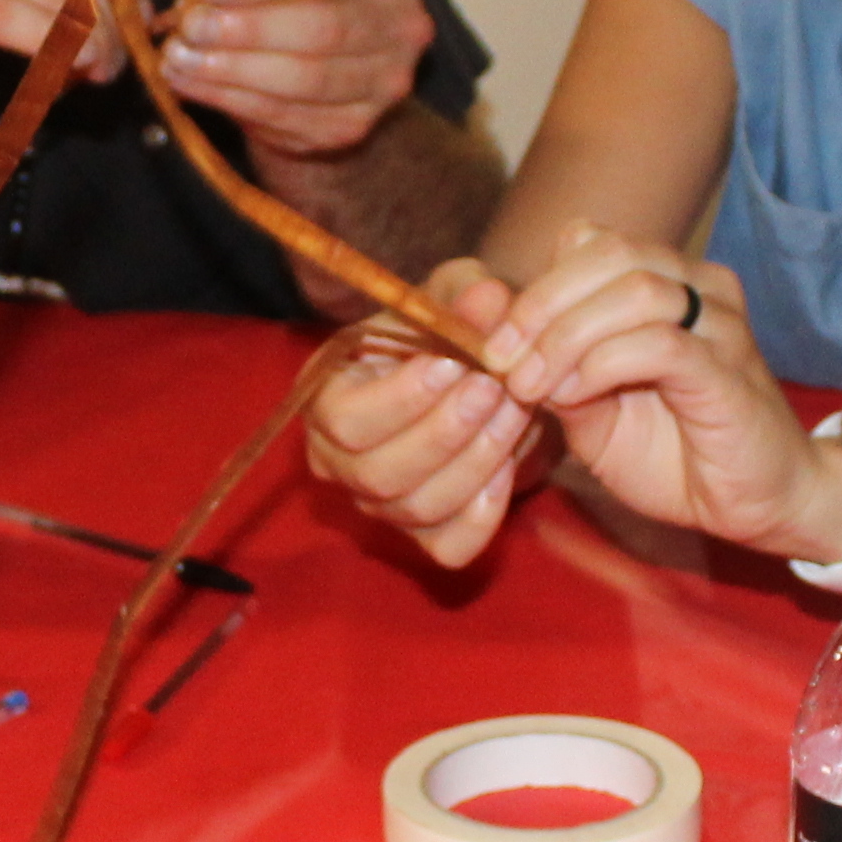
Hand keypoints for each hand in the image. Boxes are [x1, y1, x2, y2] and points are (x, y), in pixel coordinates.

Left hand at [160, 0, 433, 159]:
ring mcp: (385, 83)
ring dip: (231, 70)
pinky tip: (190, 84)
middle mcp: (404, 26)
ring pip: (305, 79)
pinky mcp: (353, 126)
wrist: (336, 58)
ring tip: (179, 57)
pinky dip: (230, 100)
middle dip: (247, 29)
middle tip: (190, 26)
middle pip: (322, 29)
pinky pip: (287, 116)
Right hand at [305, 258, 543, 566]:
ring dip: (475, 461)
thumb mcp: (452, 296)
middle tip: (497, 388)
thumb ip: (465, 294)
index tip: (451, 365)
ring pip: (418, 507)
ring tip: (516, 412)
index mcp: (325, 398)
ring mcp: (379, 504)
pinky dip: (484, 515)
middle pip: (379, 474)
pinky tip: (509, 467)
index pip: (344, 421)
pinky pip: (449, 546)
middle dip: (446, 432)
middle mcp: (338, 461)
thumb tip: (486, 298)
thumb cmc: (442, 332)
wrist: (468, 374)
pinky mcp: (421, 534)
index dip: (399, 400)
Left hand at [490, 225, 841, 556]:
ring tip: (535, 384)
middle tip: (504, 360)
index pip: (594, 240)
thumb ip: (557, 371)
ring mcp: (720, 326)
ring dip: (567, 335)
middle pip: (610, 251)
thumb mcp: (594, 416)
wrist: (759, 504)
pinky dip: (601, 363)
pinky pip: (659, 343)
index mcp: (667, 283)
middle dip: (542, 303)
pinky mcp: (728, 371)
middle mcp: (699, 289)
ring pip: (634, 288)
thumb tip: (503, 344)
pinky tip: (574, 393)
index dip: (537, 283)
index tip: (497, 342)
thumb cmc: (678, 455)